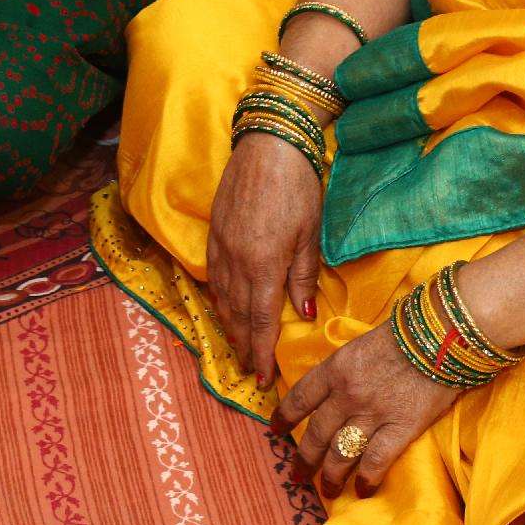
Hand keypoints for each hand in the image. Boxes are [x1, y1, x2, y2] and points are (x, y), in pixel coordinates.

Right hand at [206, 129, 324, 385]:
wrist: (268, 145)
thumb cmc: (298, 187)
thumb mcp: (310, 233)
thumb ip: (303, 276)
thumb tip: (304, 315)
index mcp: (263, 264)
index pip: (260, 320)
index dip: (262, 353)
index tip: (265, 379)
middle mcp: (236, 261)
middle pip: (238, 315)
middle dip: (245, 347)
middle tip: (252, 373)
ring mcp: (221, 246)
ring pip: (222, 299)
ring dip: (230, 328)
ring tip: (239, 348)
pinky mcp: (214, 232)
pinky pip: (214, 277)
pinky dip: (220, 300)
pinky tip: (225, 309)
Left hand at [272, 322, 457, 497]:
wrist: (439, 336)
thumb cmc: (402, 335)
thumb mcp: (359, 344)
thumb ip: (344, 369)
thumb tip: (333, 388)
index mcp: (334, 368)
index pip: (301, 397)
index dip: (285, 416)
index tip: (276, 431)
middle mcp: (346, 394)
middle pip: (317, 433)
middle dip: (304, 458)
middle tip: (297, 475)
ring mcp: (372, 413)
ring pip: (341, 453)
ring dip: (331, 476)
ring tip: (327, 490)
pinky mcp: (401, 428)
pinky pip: (376, 461)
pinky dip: (366, 478)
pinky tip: (362, 489)